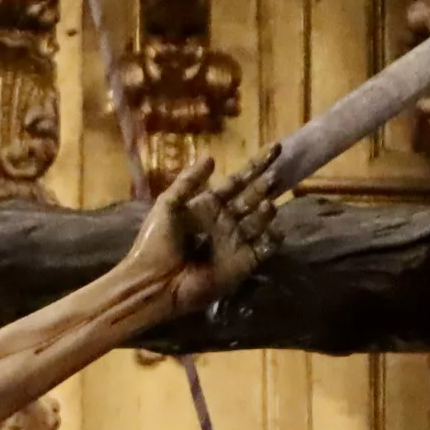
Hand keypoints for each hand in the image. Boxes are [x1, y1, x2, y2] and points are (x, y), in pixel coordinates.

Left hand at [122, 155, 278, 320]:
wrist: (155, 282)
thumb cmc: (156, 243)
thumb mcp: (168, 205)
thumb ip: (188, 182)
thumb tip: (211, 158)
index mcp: (210, 205)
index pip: (238, 180)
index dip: (256, 165)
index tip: (275, 148)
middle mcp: (227, 220)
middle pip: (253, 197)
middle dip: (265, 185)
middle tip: (275, 176)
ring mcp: (236, 242)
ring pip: (259, 221)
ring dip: (265, 212)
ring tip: (267, 204)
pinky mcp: (243, 263)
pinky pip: (264, 248)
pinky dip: (272, 239)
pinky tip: (275, 231)